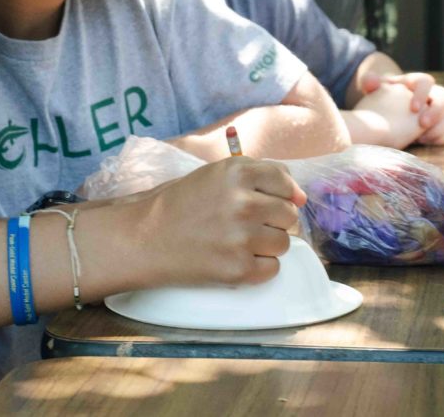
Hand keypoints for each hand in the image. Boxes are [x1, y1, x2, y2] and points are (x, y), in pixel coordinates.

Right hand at [136, 156, 305, 285]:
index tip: (269, 203)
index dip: (282, 195)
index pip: (286, 184)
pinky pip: (273, 269)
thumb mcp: (216, 174)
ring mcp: (242, 238)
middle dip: (272, 222)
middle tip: (244, 225)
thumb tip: (299, 196)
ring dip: (266, 245)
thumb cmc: (181, 204)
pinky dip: (258, 268)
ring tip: (236, 242)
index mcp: (239, 172)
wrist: (144, 238)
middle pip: (289, 216)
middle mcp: (244, 203)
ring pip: (284, 244)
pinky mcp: (238, 270)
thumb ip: (259, 175)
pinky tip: (234, 259)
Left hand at [360, 71, 443, 144]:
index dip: (422, 94)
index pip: (426, 81)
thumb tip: (371, 81)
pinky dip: (438, 138)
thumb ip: (370, 83)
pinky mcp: (440, 127)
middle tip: (423, 124)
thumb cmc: (383, 99)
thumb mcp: (375, 90)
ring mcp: (438, 112)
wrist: (387, 112)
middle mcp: (431, 95)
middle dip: (436, 111)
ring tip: (419, 138)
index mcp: (417, 82)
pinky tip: (423, 141)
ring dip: (436, 128)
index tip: (413, 109)